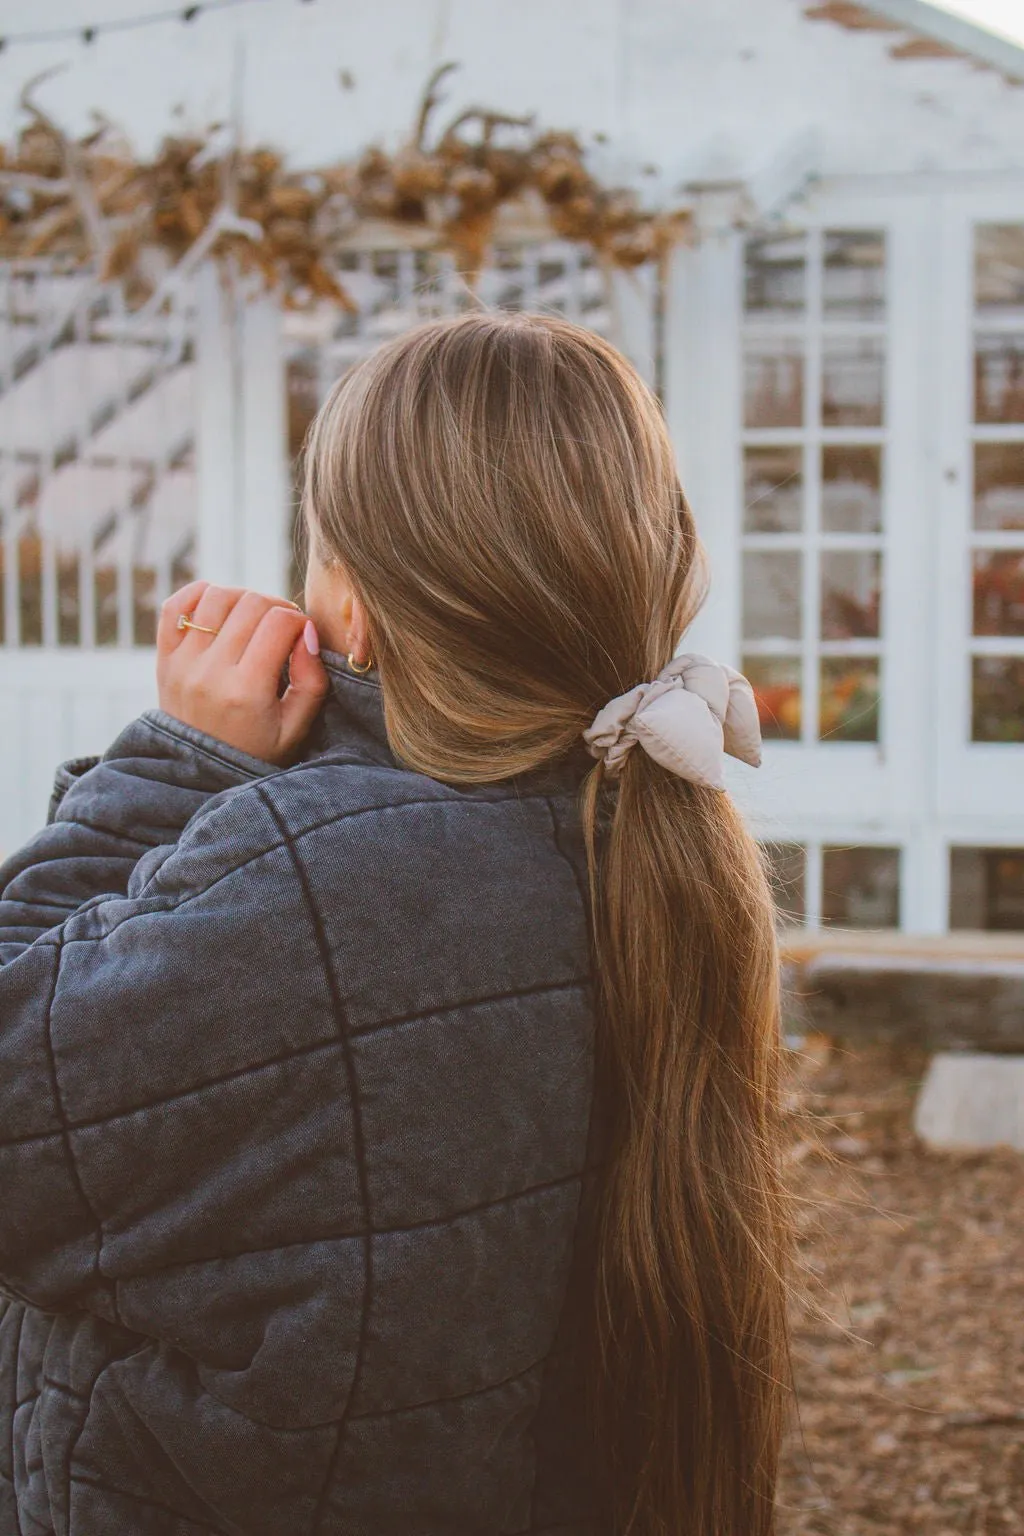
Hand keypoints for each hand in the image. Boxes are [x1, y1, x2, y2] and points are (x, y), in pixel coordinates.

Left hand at [157, 581, 329, 765]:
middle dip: (276, 607)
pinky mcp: (164, 659)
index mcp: (246, 691)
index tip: (301, 636)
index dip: (299, 620)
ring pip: (215, 596)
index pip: (279, 623)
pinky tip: (218, 608)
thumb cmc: (257, 751)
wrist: (201, 773)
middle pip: (250, 603)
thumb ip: (311, 682)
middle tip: (282, 627)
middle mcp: (210, 673)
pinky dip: (198, 595)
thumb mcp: (296, 728)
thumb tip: (307, 632)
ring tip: (252, 618)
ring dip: (241, 598)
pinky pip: (174, 606)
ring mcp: (182, 663)